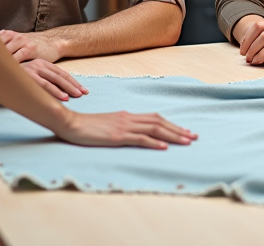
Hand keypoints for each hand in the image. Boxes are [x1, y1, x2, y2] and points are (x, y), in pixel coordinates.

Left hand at [0, 29, 62, 62]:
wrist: (53, 42)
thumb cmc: (34, 45)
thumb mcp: (17, 42)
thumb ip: (5, 47)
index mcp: (7, 34)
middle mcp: (13, 36)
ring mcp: (21, 42)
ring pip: (4, 52)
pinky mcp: (30, 49)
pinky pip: (17, 58)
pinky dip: (10, 65)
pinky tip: (5, 72)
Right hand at [22, 59, 86, 100]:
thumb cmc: (13, 76)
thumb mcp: (29, 76)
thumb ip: (41, 81)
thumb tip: (56, 92)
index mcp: (41, 64)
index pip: (61, 73)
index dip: (73, 81)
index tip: (83, 89)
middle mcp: (39, 64)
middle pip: (61, 76)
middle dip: (74, 85)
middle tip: (84, 93)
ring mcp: (33, 69)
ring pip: (55, 79)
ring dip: (67, 88)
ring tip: (77, 96)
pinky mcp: (27, 75)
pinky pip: (44, 85)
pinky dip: (55, 91)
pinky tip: (64, 98)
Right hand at [57, 108, 196, 149]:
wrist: (70, 123)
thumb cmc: (86, 126)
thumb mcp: (107, 123)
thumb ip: (121, 126)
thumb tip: (134, 132)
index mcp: (127, 115)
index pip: (155, 118)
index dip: (171, 124)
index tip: (184, 131)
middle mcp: (128, 118)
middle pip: (159, 122)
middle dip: (178, 130)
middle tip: (194, 136)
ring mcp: (123, 127)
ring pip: (154, 129)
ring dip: (172, 135)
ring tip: (186, 141)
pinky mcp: (117, 136)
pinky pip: (139, 139)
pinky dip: (154, 142)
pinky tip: (164, 147)